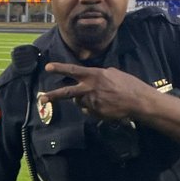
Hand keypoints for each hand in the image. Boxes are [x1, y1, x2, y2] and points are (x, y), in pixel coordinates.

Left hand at [39, 62, 157, 120]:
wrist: (137, 101)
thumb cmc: (128, 84)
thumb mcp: (112, 73)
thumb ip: (97, 75)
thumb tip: (89, 79)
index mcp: (94, 75)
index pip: (73, 70)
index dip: (60, 68)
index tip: (48, 67)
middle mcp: (90, 88)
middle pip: (67, 93)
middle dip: (53, 96)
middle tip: (42, 99)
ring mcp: (92, 102)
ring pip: (80, 102)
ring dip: (85, 100)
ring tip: (101, 98)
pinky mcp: (95, 113)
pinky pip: (88, 110)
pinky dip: (93, 108)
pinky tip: (105, 105)